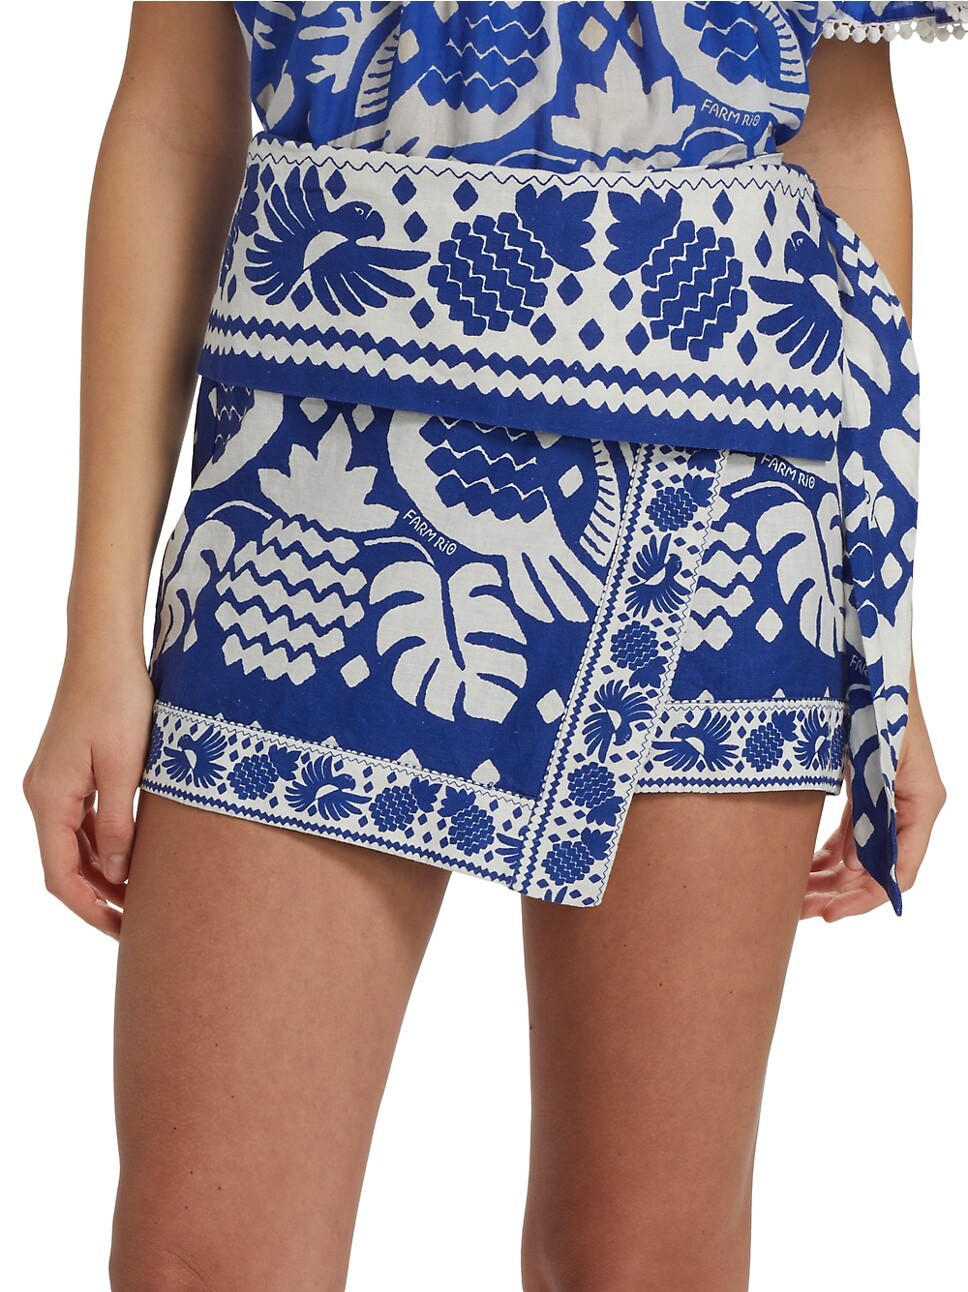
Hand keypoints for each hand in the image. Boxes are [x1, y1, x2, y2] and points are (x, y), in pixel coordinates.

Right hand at [23, 648, 154, 936]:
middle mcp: (42, 794)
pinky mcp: (68, 770)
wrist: (105, 649)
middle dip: (98, 898)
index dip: (90, 909)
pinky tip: (131, 857)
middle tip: (139, 924)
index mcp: (49, 798)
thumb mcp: (125, 767)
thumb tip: (116, 874)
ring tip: (140, 897)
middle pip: (63, 865)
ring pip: (72, 845)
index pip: (60, 876)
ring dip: (102, 873)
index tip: (122, 932)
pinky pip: (80, 821)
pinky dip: (101, 845)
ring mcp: (53, 782)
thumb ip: (118, 824)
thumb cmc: (118, 700)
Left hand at [802, 672, 944, 920]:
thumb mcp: (872, 759)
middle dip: (837, 893)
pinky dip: (828, 853)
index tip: (828, 915)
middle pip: (875, 868)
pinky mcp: (864, 784)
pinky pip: (851, 831)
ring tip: (793, 897)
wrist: (860, 651)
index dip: (864, 899)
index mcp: (921, 801)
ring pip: (860, 853)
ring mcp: (885, 794)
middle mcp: (907, 803)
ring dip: (829, 877)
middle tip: (798, 911)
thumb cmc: (873, 698)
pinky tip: (802, 870)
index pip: (898, 871)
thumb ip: (869, 814)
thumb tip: (856, 868)